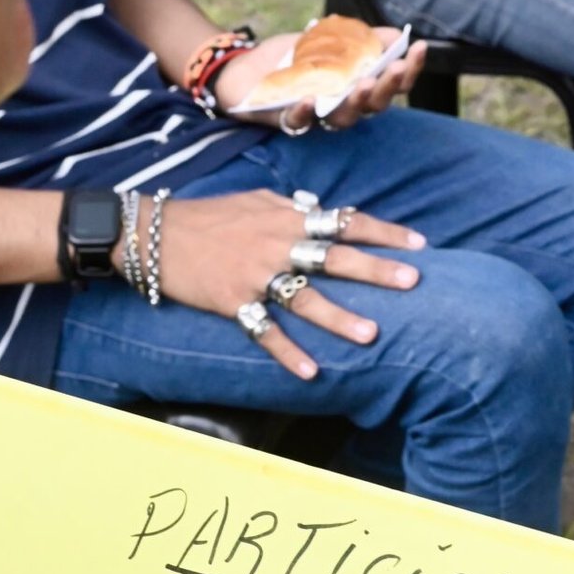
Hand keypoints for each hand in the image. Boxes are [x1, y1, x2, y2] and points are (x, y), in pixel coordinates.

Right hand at [142, 191, 426, 381]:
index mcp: (288, 218)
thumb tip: (321, 206)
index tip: (419, 243)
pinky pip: (264, 330)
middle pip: (335, 257)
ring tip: (372, 335)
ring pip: (304, 298)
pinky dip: (287, 352)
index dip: (384, 232)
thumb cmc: (210, 216)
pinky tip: (311, 372)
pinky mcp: (232, 301)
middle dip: (376, 270)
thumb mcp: (255, 200)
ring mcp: (255, 274)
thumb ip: (292, 206)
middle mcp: (277, 244)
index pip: (346, 221)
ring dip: (339, 318)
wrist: (153, 234)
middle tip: (413, 282)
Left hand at [214, 28, 426, 129]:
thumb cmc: (293, 59)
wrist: (245, 67)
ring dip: (356, 102)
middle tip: (394, 69)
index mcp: (357, 87)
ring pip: (343, 119)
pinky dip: (305, 113)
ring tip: (364, 83)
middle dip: (388, 87)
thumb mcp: (330, 40)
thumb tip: (396, 33)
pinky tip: (312, 100)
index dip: (409, 68)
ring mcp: (316, 116)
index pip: (392, 84)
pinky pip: (298, 122)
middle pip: (374, 105)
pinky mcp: (285, 119)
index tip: (419, 46)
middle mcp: (342, 106)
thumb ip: (361, 39)